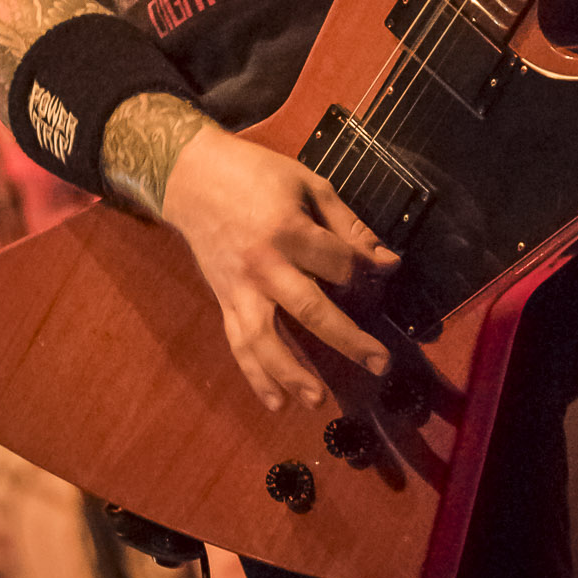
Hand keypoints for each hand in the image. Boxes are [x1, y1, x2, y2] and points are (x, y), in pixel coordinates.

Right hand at [159, 119, 398, 411]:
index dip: (365, 270)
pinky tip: (276, 403)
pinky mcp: (224, 301)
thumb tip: (386, 262)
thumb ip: (348, 225)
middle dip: (348, 340)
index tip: (381, 272)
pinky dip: (257, 377)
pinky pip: (239, 345)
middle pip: (311, 311)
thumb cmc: (256, 174)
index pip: (339, 264)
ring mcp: (239, 289)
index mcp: (287, 230)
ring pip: (266, 341)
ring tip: (319, 400)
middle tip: (380, 364)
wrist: (191, 177)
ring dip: (293, 375)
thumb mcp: (308, 183)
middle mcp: (263, 266)